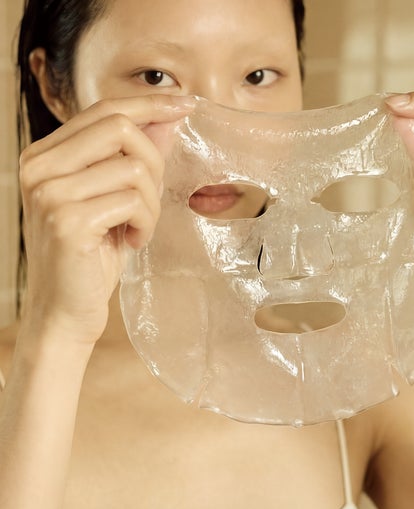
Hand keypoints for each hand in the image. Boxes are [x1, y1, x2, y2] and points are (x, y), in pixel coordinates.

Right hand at [19, 95, 193, 347]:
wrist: (66, 310)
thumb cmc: (93, 255)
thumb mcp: (117, 199)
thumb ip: (137, 158)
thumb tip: (169, 119)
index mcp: (47, 154)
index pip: (104, 110)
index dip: (150, 104)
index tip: (186, 104)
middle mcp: (39, 166)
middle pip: (120, 129)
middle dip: (154, 163)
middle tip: (151, 200)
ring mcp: (49, 192)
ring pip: (132, 168)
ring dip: (151, 203)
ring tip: (138, 227)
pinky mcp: (67, 220)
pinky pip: (132, 201)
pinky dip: (145, 223)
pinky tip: (131, 241)